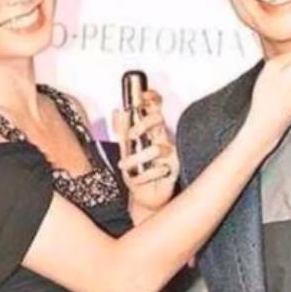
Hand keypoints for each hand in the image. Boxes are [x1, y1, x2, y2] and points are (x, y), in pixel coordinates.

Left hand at [113, 90, 179, 216]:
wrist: (143, 197)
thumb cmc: (137, 171)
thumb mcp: (124, 149)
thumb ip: (121, 130)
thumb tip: (116, 110)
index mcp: (152, 131)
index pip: (155, 108)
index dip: (152, 98)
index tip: (142, 95)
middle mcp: (162, 138)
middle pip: (159, 119)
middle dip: (143, 123)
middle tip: (131, 135)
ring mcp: (170, 154)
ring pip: (158, 147)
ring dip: (137, 157)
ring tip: (125, 166)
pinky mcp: (174, 170)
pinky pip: (160, 169)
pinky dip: (144, 176)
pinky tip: (136, 180)